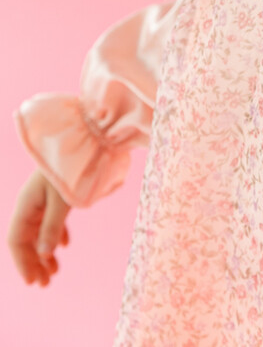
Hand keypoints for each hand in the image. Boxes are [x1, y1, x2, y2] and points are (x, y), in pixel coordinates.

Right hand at [7, 168, 71, 285]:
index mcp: (25, 205)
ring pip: (38, 232)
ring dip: (44, 252)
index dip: (22, 262)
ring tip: (54, 272)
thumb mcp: (61, 200)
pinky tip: (63, 247)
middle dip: (34, 263)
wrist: (82, 141)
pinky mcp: (54, 196)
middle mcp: (30, 204)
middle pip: (26, 240)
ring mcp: (41, 200)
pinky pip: (50, 221)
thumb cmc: (69, 169)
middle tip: (45, 284)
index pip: (16, 240)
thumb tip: (44, 254)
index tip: (32, 282)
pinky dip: (55, 235)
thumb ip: (52, 227)